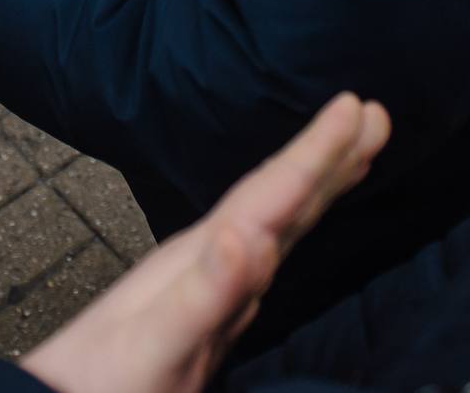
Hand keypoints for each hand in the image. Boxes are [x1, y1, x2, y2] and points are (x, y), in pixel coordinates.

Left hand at [18, 95, 393, 392]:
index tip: (357, 105)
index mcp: (199, 260)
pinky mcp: (201, 324)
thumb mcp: (152, 345)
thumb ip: (202, 291)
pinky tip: (276, 236)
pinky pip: (254, 264)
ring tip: (349, 154)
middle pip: (275, 199)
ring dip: (310, 187)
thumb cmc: (96, 384)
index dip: (316, 154)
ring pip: (270, 224)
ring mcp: (203, 293)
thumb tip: (248, 233)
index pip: (269, 196)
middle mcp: (204, 264)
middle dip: (325, 158)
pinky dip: (278, 239)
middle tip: (373, 114)